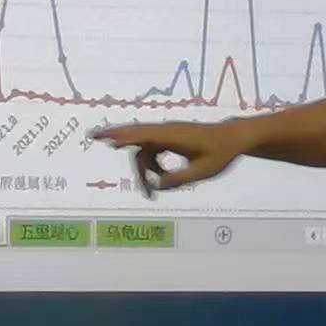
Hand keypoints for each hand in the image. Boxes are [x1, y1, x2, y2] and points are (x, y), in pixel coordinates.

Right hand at [90, 120, 245, 195]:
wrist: (232, 139)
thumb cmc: (220, 153)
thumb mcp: (203, 171)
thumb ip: (179, 179)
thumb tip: (157, 185)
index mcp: (174, 136)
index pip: (144, 135)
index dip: (125, 136)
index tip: (108, 139)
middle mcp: (167, 131)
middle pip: (136, 137)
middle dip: (115, 136)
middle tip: (94, 136)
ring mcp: (167, 134)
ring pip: (144, 150)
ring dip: (143, 171)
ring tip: (149, 194)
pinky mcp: (169, 139)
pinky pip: (152, 152)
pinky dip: (152, 166)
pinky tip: (159, 180)